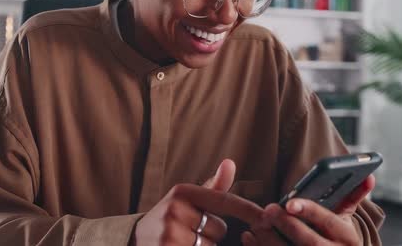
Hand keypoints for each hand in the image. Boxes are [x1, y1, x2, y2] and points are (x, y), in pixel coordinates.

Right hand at [133, 159, 262, 245]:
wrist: (134, 240)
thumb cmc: (170, 218)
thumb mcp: (186, 199)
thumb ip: (213, 187)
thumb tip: (230, 163)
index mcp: (182, 192)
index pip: (224, 201)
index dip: (248, 211)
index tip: (266, 218)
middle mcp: (174, 211)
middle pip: (219, 229)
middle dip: (211, 233)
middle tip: (190, 230)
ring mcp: (170, 235)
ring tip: (184, 241)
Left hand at [242, 175, 374, 245]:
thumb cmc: (336, 238)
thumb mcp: (346, 219)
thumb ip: (352, 196)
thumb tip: (368, 176)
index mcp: (348, 238)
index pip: (330, 222)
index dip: (310, 211)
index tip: (290, 202)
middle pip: (311, 243)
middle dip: (288, 226)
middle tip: (267, 210)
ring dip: (270, 240)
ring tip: (255, 224)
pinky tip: (249, 238)